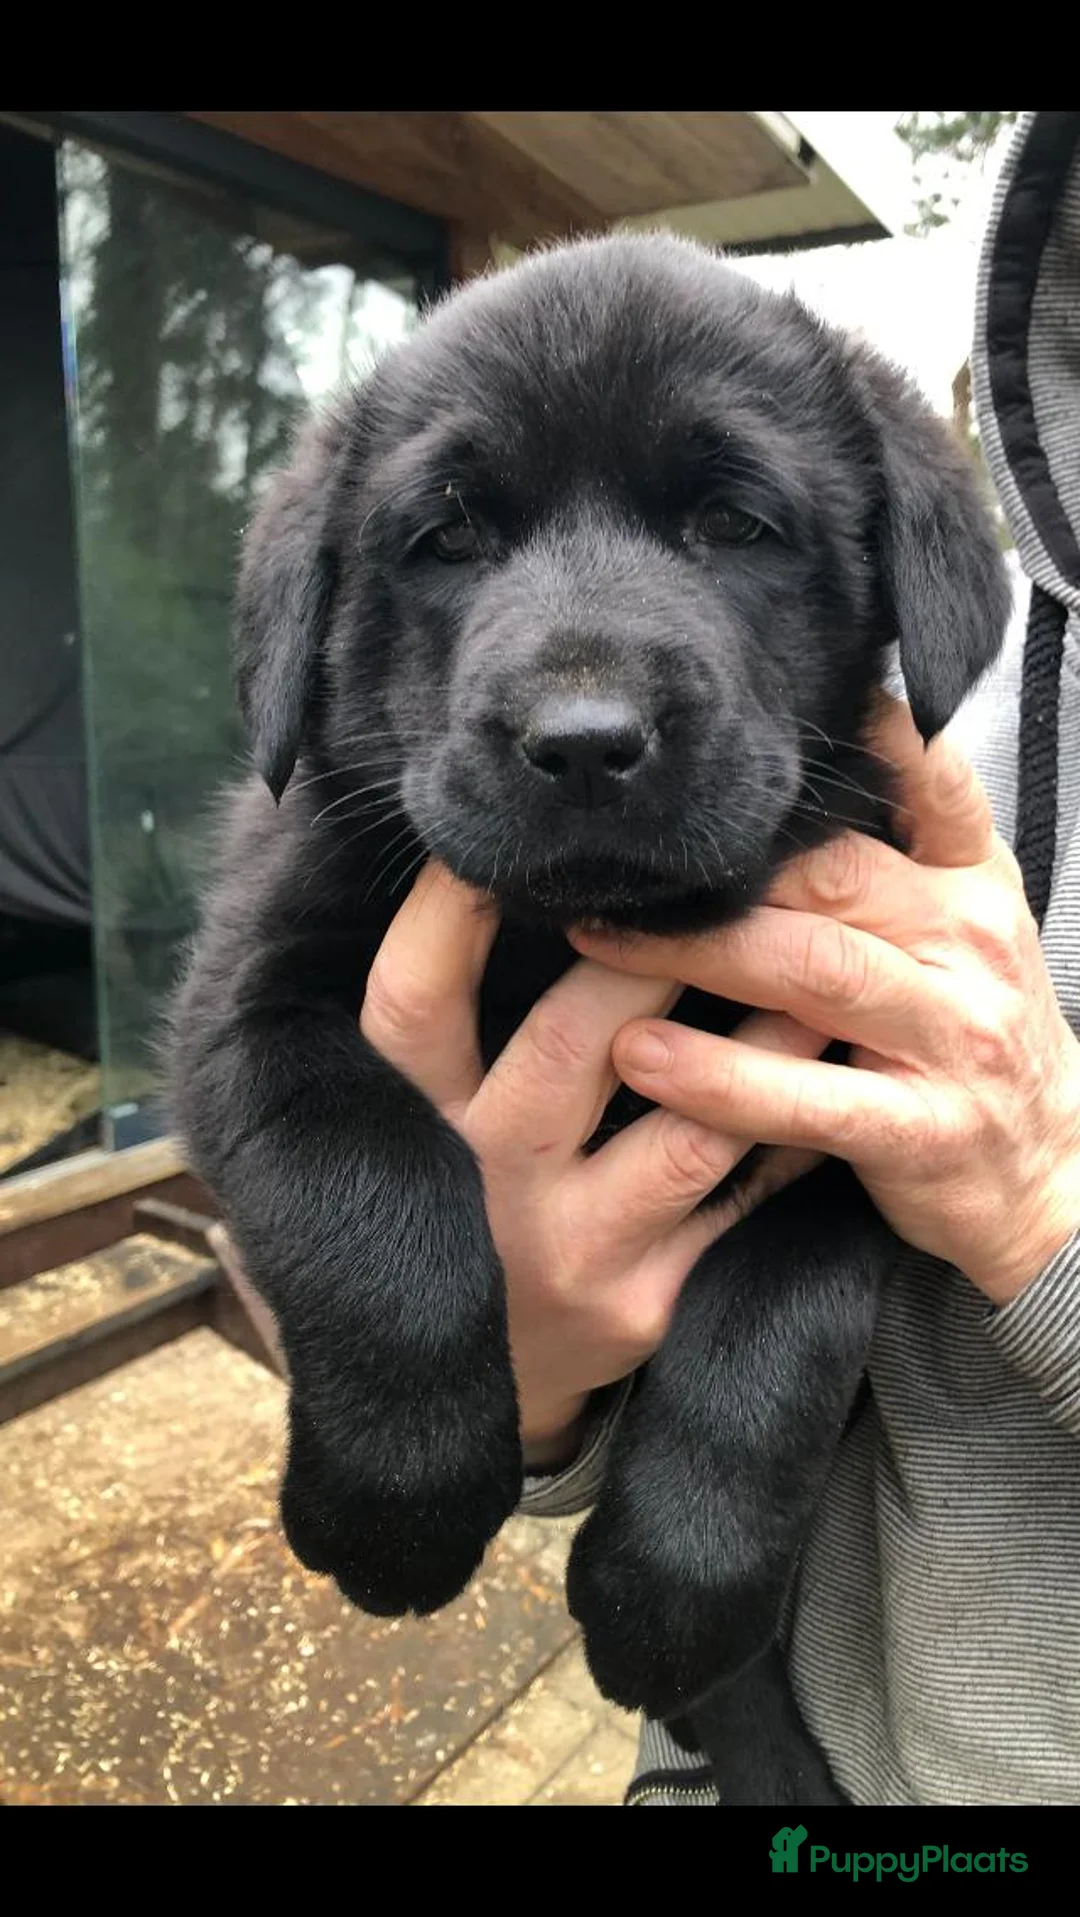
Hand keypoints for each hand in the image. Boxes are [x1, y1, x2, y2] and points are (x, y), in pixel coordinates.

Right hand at [358, 865, 821, 1463]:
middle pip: (571, 1042)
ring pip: (689, 1126)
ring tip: (815, 959)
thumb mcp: (374, 1149)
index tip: (497, 844)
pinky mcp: (646, 1300)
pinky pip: (738, 1197)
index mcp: (405, 1134)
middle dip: (653, 951)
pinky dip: (787, 1129)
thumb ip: (394, 1050)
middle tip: (714, 876)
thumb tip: (414, 900)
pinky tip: (825, 1069)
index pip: (411, 1005)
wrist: (462, 1407)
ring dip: (762, 1037)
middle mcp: (483, 1189)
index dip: (447, 916)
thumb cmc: (430, 1229)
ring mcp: (573, 1249)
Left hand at [572, 696, 1079, 1306]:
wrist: (1051, 1175)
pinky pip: (808, 1097)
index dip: (878, 739)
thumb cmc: (970, 1035)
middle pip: (832, 880)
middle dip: (716, 872)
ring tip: (597, 939)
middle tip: (613, 863)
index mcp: (974, 887)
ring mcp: (953, 1039)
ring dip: (694, 954)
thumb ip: (896, 857)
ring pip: (812, 974)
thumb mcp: (960, 931)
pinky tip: (642, 1057)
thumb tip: (789, 775)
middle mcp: (971, 946)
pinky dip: (719, 1078)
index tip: (794, 705)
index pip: (937, 790)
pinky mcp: (923, 1130)